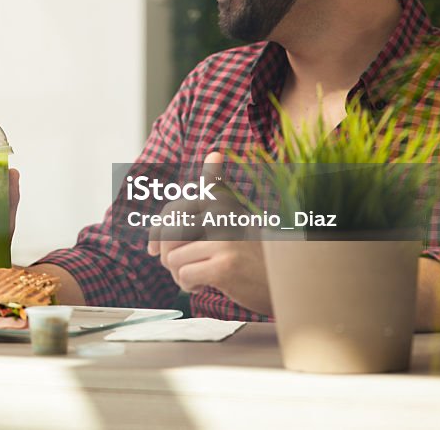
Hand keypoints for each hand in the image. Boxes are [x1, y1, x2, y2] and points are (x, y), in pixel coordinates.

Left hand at [147, 152, 271, 315]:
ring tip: (201, 276)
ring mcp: (224, 241)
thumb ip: (214, 193)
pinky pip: (184, 275)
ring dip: (181, 274)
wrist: (286, 280)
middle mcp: (222, 215)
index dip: (156, 233)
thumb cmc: (254, 251)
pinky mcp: (224, 265)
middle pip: (168, 235)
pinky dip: (190, 285)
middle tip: (184, 268)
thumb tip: (214, 153)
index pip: (172, 211)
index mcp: (221, 200)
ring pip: (173, 259)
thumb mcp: (235, 215)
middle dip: (167, 256)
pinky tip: (207, 285)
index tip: (153, 250)